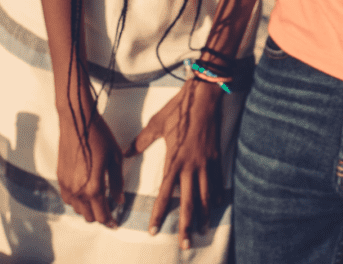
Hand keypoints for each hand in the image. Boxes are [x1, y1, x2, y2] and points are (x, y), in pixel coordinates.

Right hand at [57, 105, 123, 226]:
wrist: (77, 120)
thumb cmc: (98, 136)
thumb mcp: (115, 158)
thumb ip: (117, 182)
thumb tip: (119, 200)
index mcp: (94, 187)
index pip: (102, 215)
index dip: (110, 222)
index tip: (115, 223)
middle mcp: (78, 190)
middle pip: (89, 216)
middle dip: (99, 216)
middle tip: (108, 210)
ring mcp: (67, 185)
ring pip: (77, 209)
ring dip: (87, 209)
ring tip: (97, 200)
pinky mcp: (60, 177)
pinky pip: (67, 198)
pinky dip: (76, 200)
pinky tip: (84, 192)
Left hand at [125, 79, 222, 248]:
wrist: (203, 98)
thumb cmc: (178, 110)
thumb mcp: (157, 124)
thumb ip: (141, 141)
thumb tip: (126, 153)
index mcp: (174, 160)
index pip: (165, 193)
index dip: (158, 214)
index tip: (152, 230)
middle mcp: (191, 166)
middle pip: (189, 203)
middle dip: (186, 225)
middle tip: (185, 244)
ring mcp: (205, 163)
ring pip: (205, 196)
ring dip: (204, 215)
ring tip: (203, 230)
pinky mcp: (216, 157)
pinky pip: (216, 182)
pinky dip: (215, 195)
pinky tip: (214, 205)